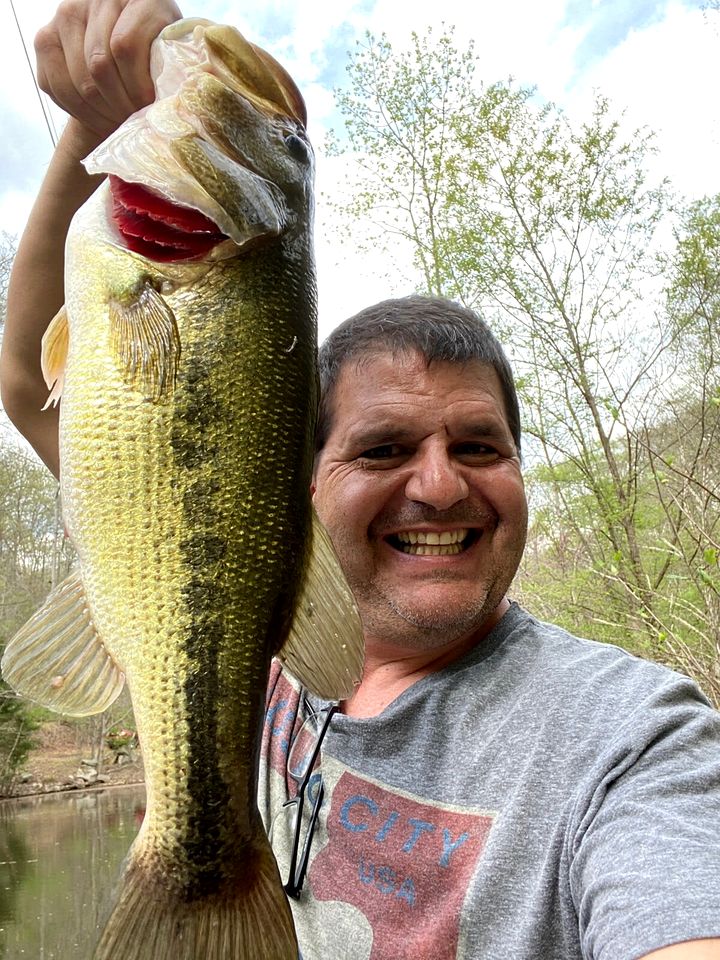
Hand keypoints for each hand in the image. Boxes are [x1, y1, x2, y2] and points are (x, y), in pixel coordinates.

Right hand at [35, 0, 182, 142]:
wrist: (125, 41)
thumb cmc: (154, 49)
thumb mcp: (167, 49)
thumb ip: (166, 66)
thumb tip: (162, 107)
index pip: (125, 47)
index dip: (138, 86)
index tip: (149, 107)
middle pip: (100, 66)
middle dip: (120, 105)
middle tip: (133, 121)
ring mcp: (64, 16)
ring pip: (80, 80)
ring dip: (101, 112)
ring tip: (118, 121)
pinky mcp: (45, 39)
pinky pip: (56, 86)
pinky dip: (79, 111)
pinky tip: (98, 117)